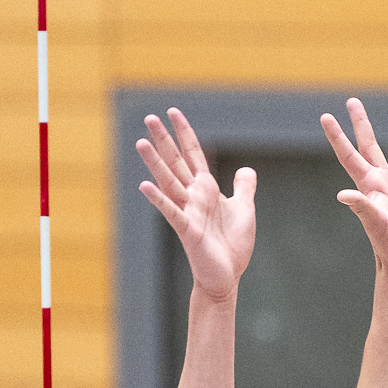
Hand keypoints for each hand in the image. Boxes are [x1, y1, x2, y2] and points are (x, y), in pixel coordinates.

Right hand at [137, 107, 254, 301]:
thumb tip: (246, 169)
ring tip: (141, 142)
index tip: (173, 111)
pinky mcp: (188, 230)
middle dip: (164, 140)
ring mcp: (188, 212)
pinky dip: (159, 199)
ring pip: (169, 182)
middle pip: (176, 162)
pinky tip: (144, 185)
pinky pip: (171, 212)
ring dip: (155, 163)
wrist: (226, 275)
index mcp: (206, 189)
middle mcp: (194, 196)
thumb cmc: (232, 245)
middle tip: (149, 117)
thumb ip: (244, 187)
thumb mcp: (244, 209)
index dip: (185, 133)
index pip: (193, 155)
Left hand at [320, 99, 387, 284]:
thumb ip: (362, 207)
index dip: (337, 136)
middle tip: (353, 101)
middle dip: (361, 123)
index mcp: (371, 184)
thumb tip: (343, 194)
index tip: (326, 116)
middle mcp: (386, 182)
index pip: (350, 154)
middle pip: (371, 145)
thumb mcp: (375, 224)